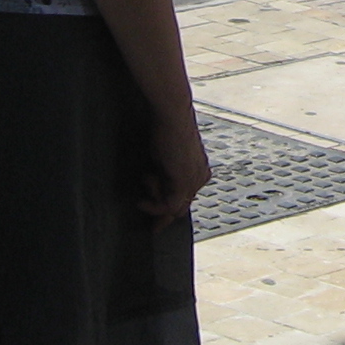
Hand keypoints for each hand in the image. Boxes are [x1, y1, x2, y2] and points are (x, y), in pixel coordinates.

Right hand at [142, 105, 210, 221]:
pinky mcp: (184, 182)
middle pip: (182, 208)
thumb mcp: (166, 157)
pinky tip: (143, 199)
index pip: (186, 199)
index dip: (171, 210)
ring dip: (154, 203)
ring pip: (174, 208)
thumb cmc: (166, 130)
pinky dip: (154, 205)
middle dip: (164, 217)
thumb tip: (157, 185)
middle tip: (151, 227)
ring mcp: (194, 181)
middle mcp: (200, 178)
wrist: (172, 116)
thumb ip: (166, 174)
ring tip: (144, 187)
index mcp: (199, 171)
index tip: (158, 222)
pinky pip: (169, 205)